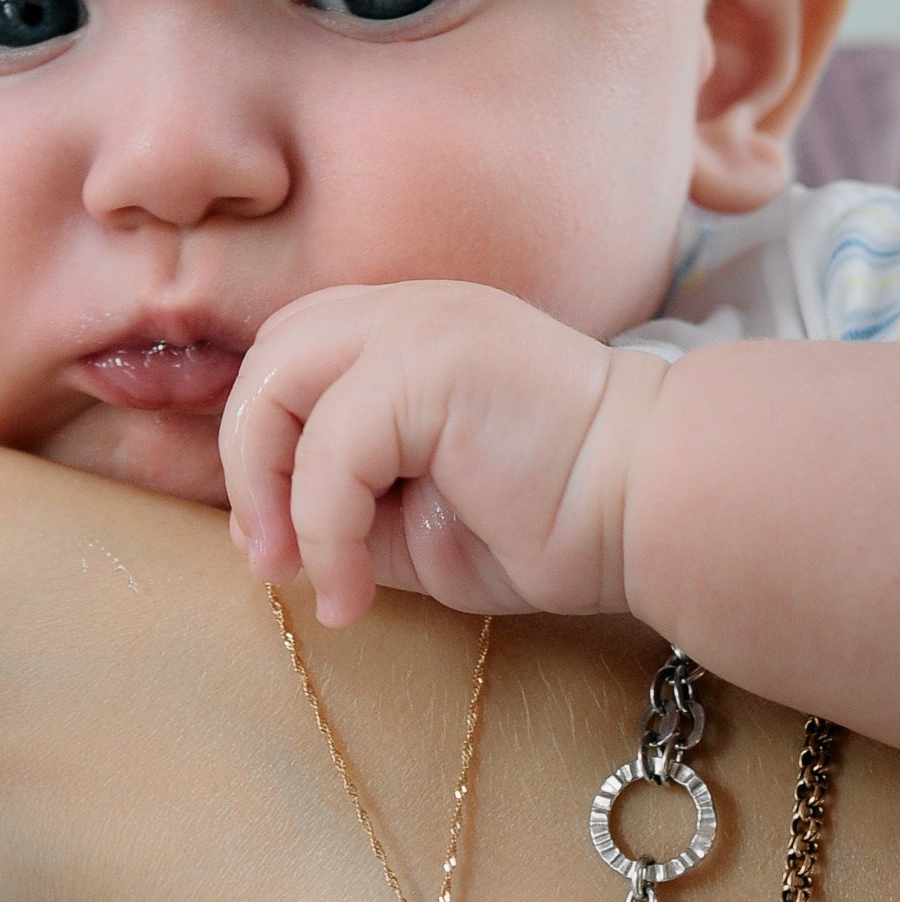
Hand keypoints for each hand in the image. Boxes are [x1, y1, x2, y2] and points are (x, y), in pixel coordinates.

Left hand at [222, 281, 667, 625]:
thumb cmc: (552, 521)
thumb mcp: (414, 516)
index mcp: (406, 330)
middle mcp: (407, 308)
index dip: (258, 446)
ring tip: (300, 575)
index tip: (268, 544)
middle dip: (248, 464)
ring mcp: (420, 322)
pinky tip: (350, 592)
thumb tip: (263, 535)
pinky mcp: (433, 362)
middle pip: (269, 360)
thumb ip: (341, 503)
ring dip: (269, 492)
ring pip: (279, 386)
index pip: (288, 358)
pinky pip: (332, 447)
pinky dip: (323, 529)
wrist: (653, 509)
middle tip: (267, 562)